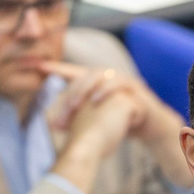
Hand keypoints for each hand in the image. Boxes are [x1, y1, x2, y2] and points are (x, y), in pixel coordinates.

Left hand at [41, 61, 173, 145]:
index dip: (59, 68)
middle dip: (73, 89)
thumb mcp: (99, 118)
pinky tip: (96, 101)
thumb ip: (80, 117)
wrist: (154, 127)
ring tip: (75, 104)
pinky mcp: (138, 91)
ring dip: (88, 89)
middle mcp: (113, 78)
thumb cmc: (124, 121)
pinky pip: (121, 86)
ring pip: (104, 77)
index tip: (39, 66)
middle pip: (88, 74)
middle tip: (61, 105)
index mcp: (101, 83)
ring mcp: (127, 83)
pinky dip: (107, 92)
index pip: (76, 73)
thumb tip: (52, 124)